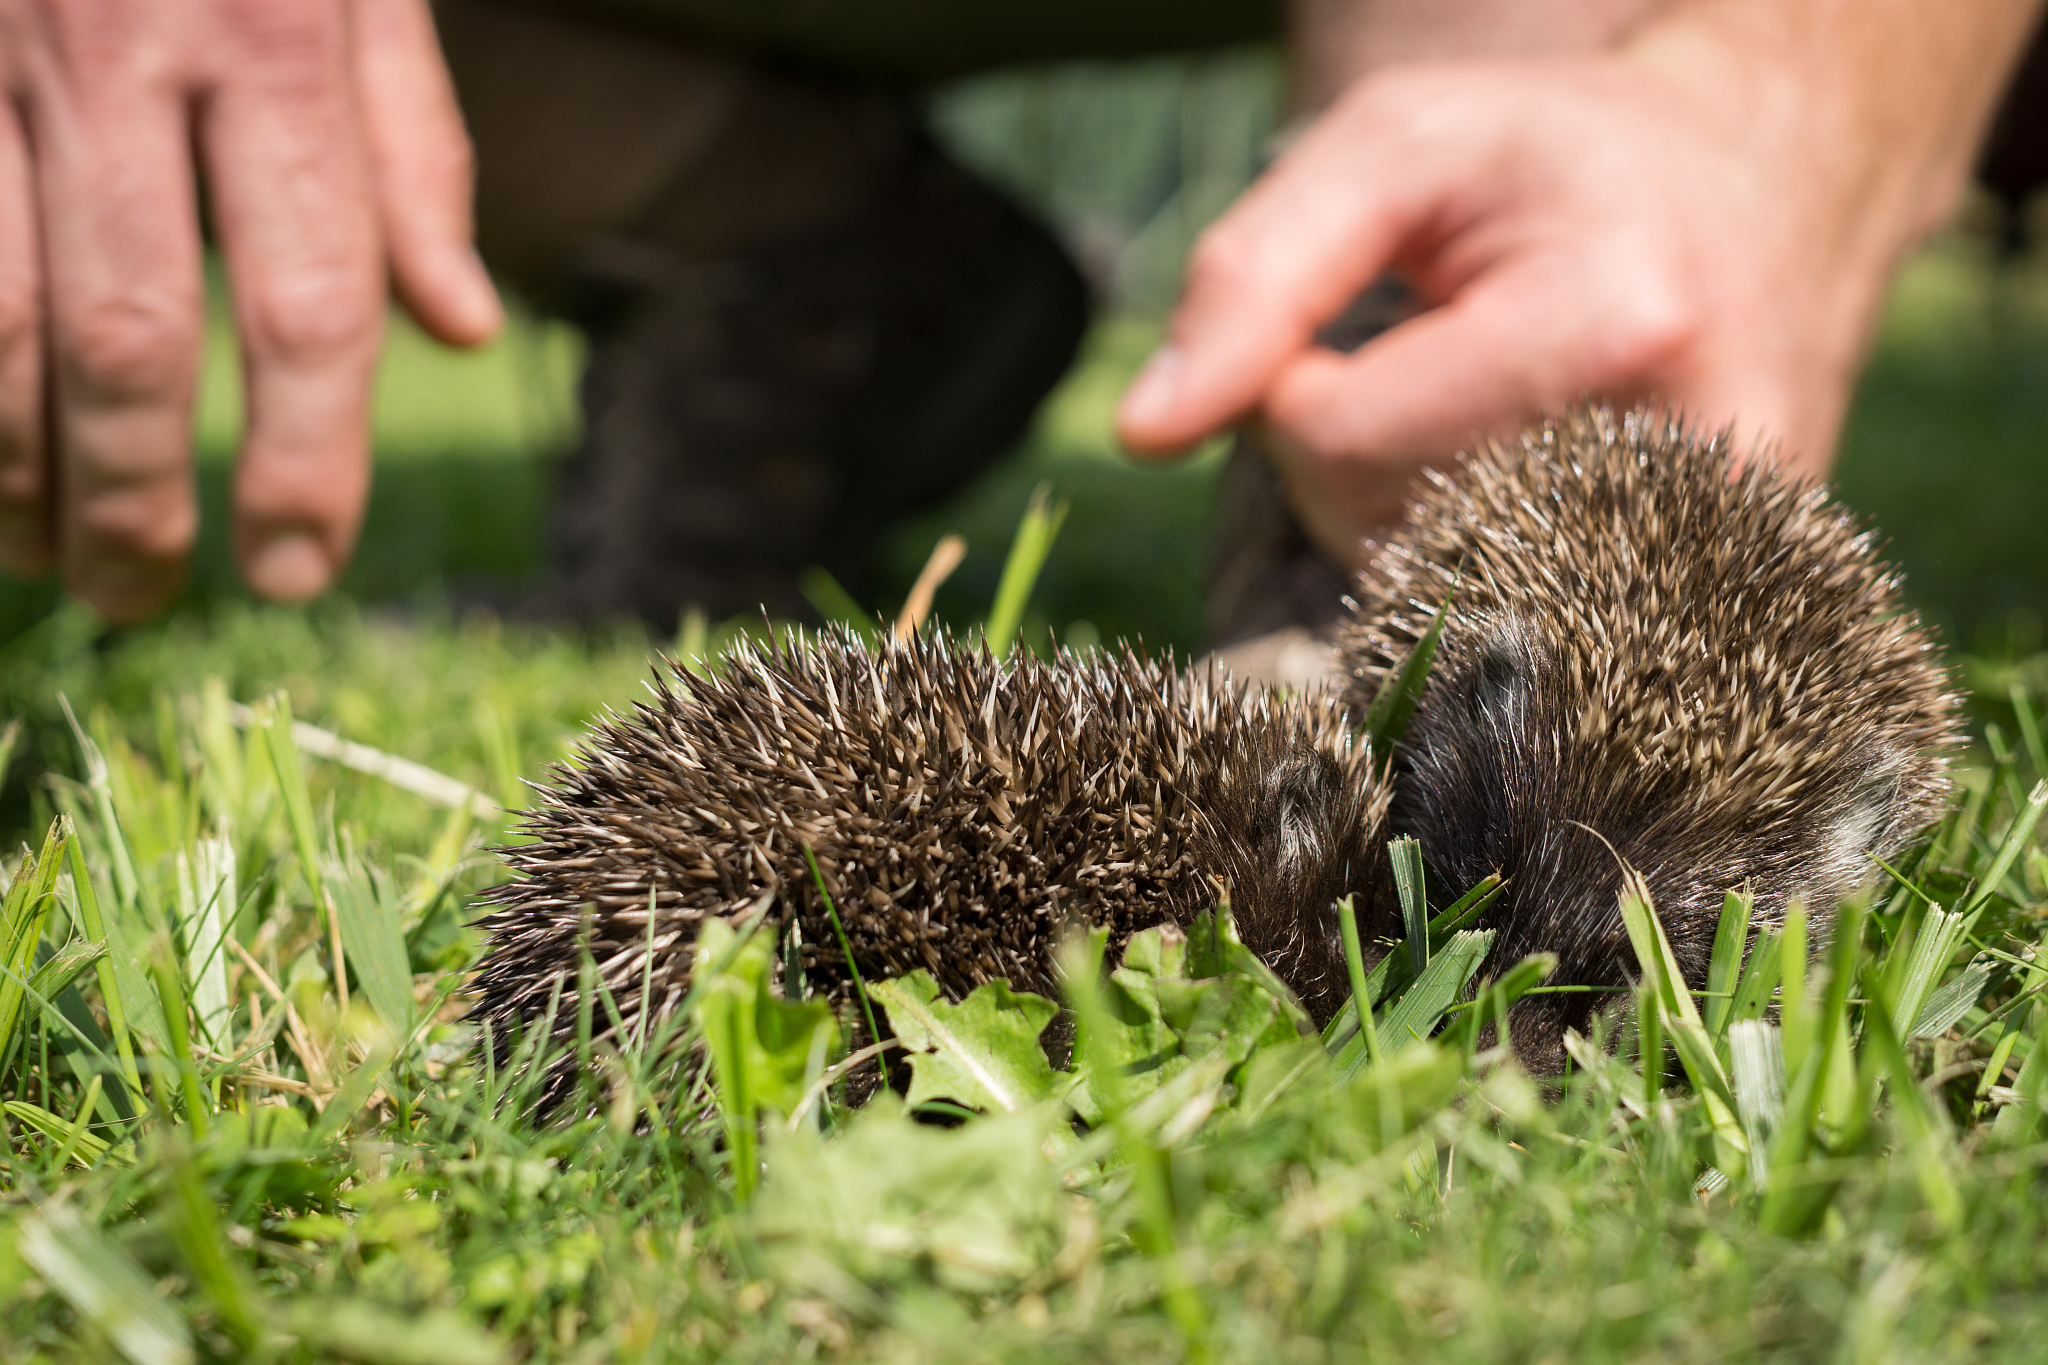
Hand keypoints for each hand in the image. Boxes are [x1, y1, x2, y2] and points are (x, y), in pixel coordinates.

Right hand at [0, 0, 499, 621]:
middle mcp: (121, 53)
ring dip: (6, 466)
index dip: (306, 460)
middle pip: (125, 335)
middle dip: (137, 500)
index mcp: (277, 41)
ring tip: (46, 559)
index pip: (310, 301)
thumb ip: (409, 153)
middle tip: (153, 603)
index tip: (299, 571)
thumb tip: (462, 331)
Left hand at [1117, 2, 2028, 563]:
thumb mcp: (1393, 150)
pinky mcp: (1724, 606)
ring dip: (1415, 514)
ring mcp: (1717, 556)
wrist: (1767, 188)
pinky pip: (1519, 632)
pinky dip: (1482, 560)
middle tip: (1434, 359)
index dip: (1298, 387)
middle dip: (1356, 458)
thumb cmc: (1557, 159)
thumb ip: (1251, 276)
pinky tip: (1529, 476)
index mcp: (1609, 327)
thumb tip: (1140, 436)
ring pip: (1445, 601)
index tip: (1362, 326)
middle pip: (1387, 538)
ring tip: (1490, 407)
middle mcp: (1689, 465)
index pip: (1337, 445)